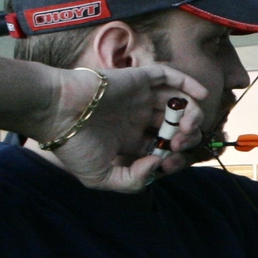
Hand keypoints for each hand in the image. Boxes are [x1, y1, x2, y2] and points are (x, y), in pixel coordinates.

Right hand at [37, 63, 209, 190]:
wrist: (55, 113)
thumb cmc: (73, 145)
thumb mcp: (100, 178)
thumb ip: (132, 181)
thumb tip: (158, 164)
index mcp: (128, 140)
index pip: (162, 147)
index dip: (173, 156)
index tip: (169, 162)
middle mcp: (136, 118)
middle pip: (174, 126)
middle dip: (185, 137)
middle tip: (178, 142)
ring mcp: (138, 97)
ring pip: (177, 103)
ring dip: (190, 114)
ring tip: (188, 125)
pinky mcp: (138, 79)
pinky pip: (169, 76)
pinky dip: (188, 83)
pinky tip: (201, 96)